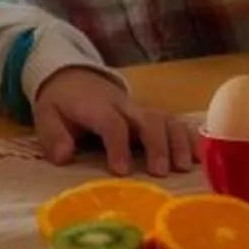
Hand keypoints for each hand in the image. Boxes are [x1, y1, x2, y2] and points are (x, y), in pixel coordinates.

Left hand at [30, 67, 197, 175]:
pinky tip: (202, 157)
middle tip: (161, 173)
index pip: (112, 123)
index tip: (121, 172)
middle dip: (157, 145)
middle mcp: (124, 106)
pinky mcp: (150, 114)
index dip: (117, 146)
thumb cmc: (62, 102)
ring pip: (166, 119)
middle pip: (147, 120)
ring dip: (178, 142)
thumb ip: (53, 135)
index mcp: (97, 106)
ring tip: (185, 168)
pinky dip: (190, 137)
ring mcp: (140, 109)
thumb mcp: (46, 114)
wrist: (74, 76)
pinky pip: (175, 122)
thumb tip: (62, 157)